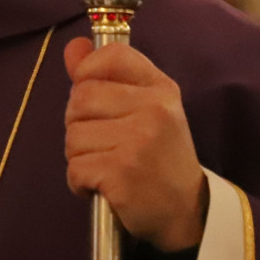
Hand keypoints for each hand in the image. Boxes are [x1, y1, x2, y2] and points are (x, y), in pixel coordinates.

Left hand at [63, 38, 209, 252]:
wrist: (186, 212)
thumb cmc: (159, 158)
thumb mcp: (145, 110)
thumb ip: (106, 77)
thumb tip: (73, 46)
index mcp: (160, 88)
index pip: (111, 56)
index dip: (88, 73)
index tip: (94, 100)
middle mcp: (154, 108)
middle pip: (80, 98)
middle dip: (79, 125)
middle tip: (102, 144)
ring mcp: (139, 140)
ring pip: (73, 135)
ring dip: (79, 157)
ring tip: (105, 166)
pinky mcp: (123, 172)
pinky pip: (75, 168)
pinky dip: (80, 182)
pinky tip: (101, 186)